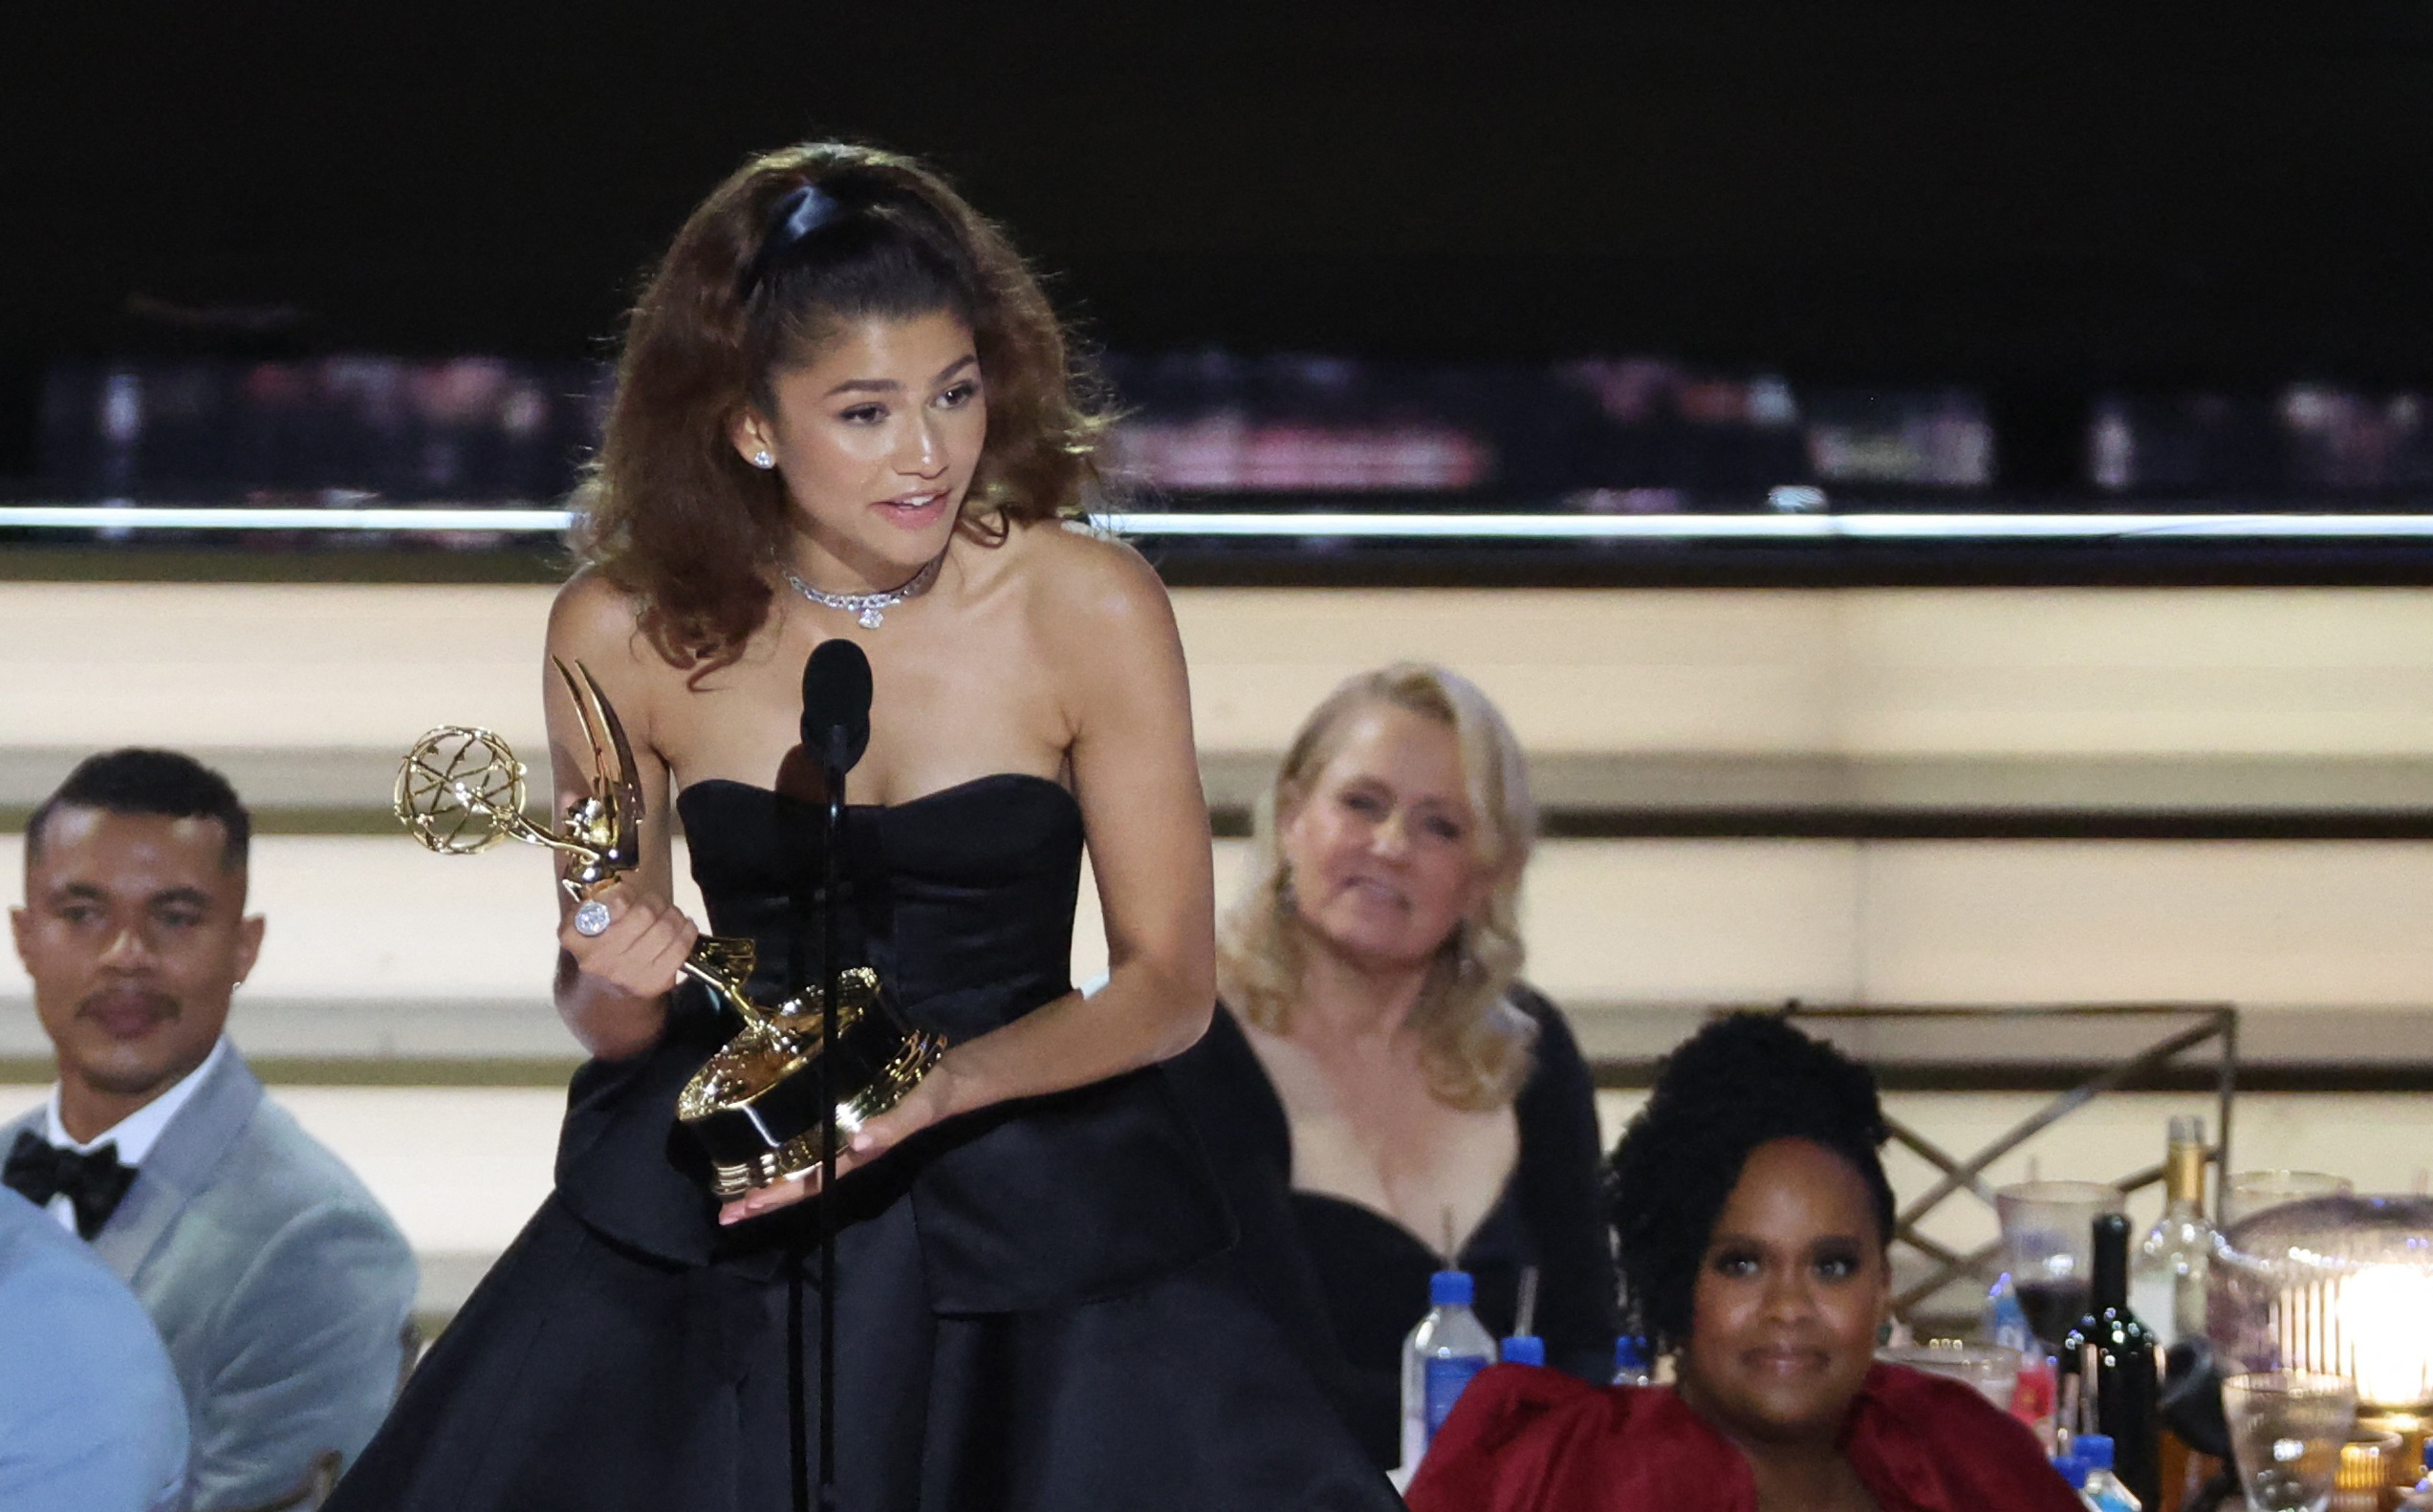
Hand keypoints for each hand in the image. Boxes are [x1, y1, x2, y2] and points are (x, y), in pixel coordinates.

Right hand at [557, 884, 697, 998]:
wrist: (603, 990)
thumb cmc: (599, 943)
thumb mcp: (585, 919)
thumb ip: (598, 900)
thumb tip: (624, 887)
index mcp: (574, 935)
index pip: (611, 902)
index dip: (626, 892)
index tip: (629, 893)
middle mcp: (597, 957)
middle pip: (644, 913)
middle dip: (656, 902)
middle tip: (656, 903)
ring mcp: (624, 974)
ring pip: (665, 930)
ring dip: (674, 915)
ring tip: (671, 914)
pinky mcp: (650, 984)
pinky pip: (679, 949)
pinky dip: (687, 932)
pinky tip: (684, 927)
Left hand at [716, 1051, 969, 1224]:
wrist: (945, 1079)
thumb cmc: (929, 1095)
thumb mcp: (915, 1109)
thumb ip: (892, 1127)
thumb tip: (859, 1142)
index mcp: (855, 1155)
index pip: (810, 1182)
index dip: (778, 1195)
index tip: (746, 1207)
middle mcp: (841, 1151)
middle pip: (796, 1182)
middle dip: (762, 1197)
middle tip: (724, 1213)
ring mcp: (838, 1137)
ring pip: (796, 1164)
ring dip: (765, 1177)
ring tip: (732, 1189)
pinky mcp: (838, 1119)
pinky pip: (804, 1139)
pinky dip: (779, 1147)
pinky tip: (761, 1146)